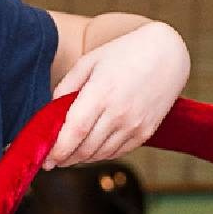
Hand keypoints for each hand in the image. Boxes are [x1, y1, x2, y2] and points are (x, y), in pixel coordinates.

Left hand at [47, 21, 189, 168]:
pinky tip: (91, 150)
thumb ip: (66, 88)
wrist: (167, 53)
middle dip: (65, 158)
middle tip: (52, 160)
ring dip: (81, 159)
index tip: (45, 159)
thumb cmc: (123, 53)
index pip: (74, 131)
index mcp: (101, 93)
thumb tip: (51, 113)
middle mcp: (119, 113)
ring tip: (69, 156)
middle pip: (85, 148)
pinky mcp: (146, 132)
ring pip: (100, 154)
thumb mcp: (88, 62)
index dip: (57, 149)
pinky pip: (117, 152)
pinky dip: (101, 154)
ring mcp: (135, 125)